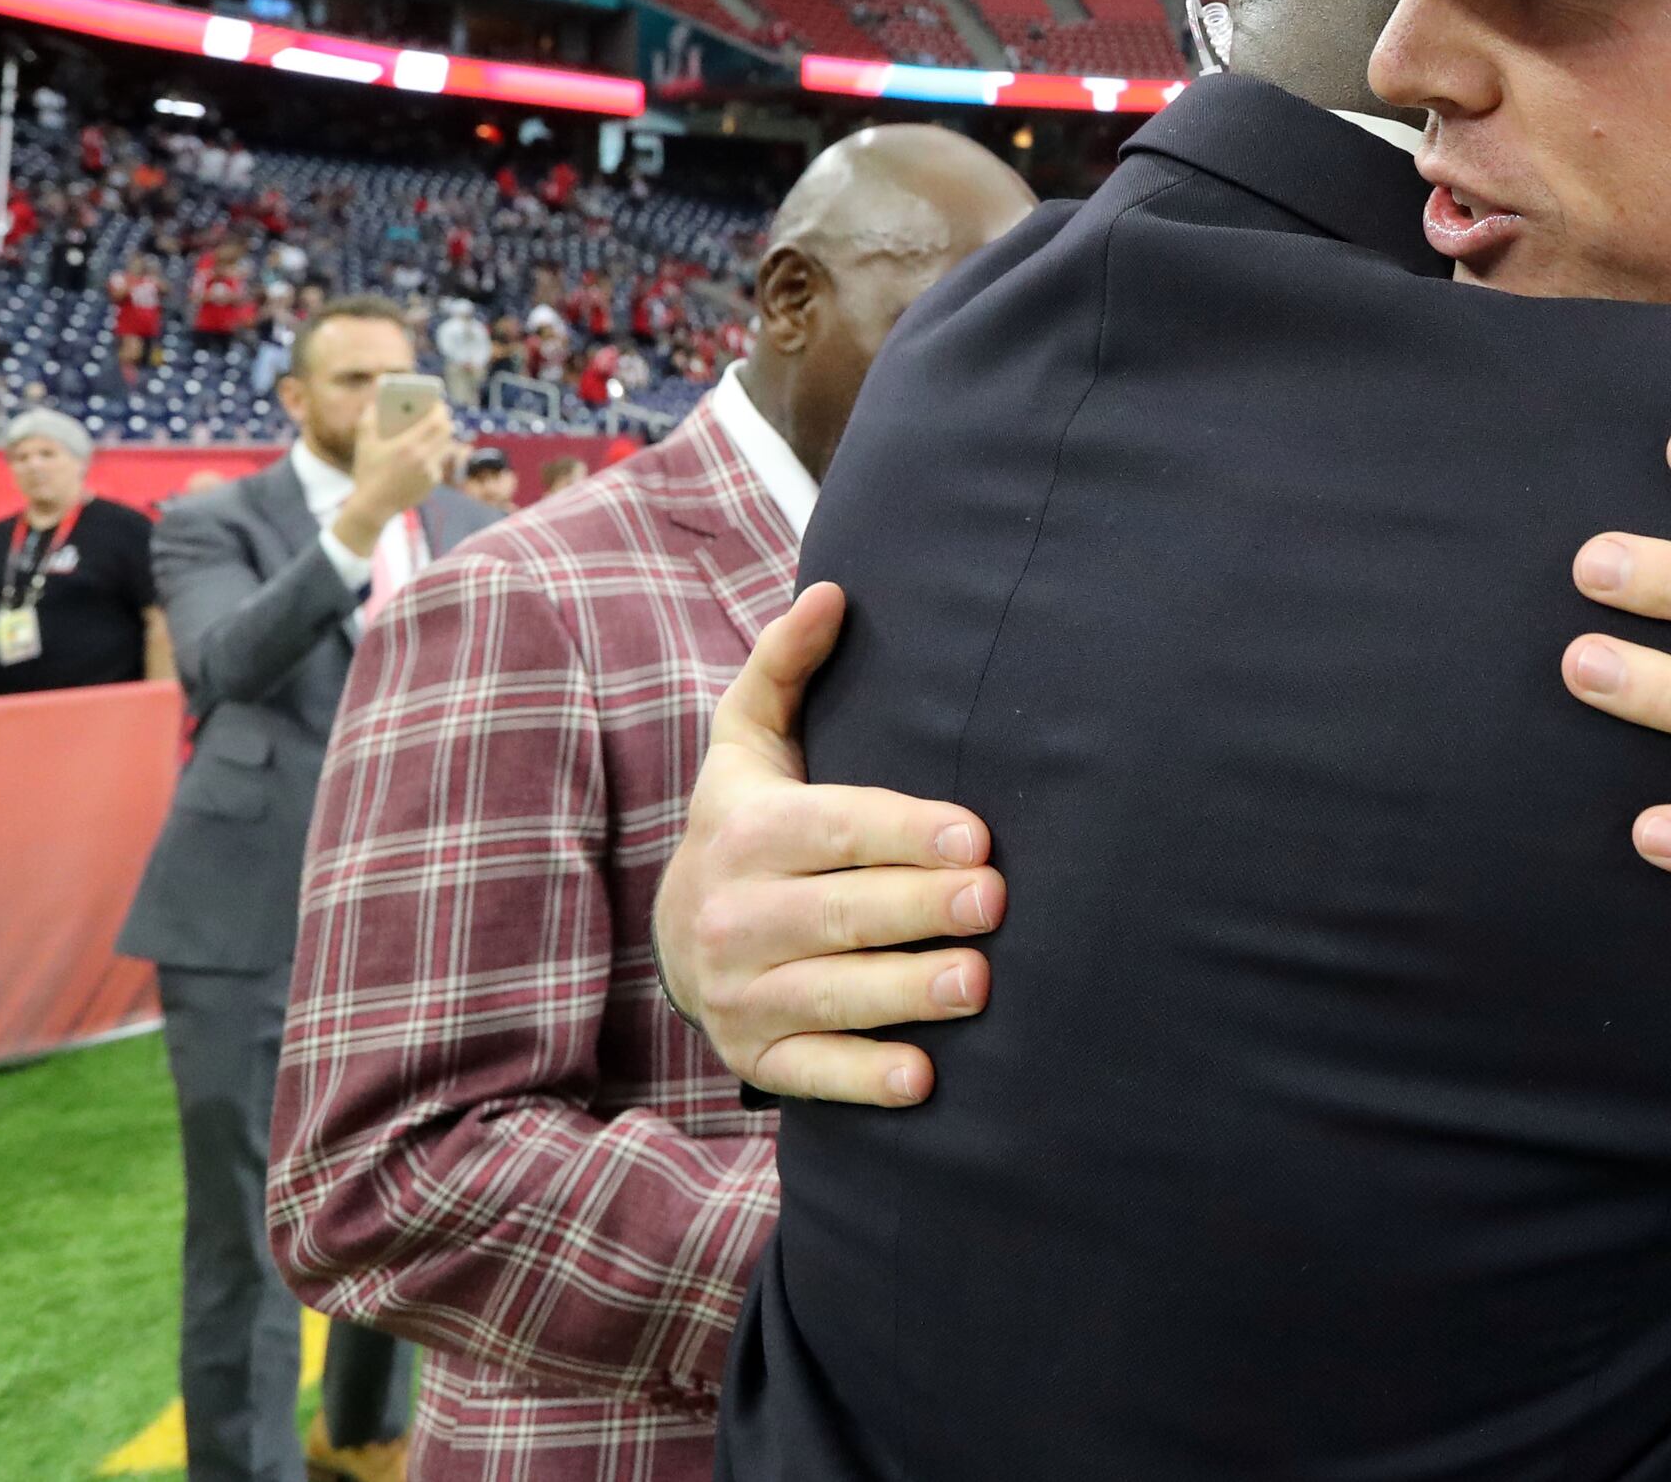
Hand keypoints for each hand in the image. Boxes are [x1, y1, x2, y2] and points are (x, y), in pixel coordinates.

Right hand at [335, 392, 453, 552]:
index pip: (437, 421)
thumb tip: (372, 404)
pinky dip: (435, 454)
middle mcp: (424, 458)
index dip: (440, 409)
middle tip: (437, 414)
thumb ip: (367, 421)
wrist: (372, 508)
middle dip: (444, 420)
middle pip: (447, 431)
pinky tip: (425, 452)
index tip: (436, 402)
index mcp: (409, 446)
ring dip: (442, 436)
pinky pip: (440, 462)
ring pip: (446, 447)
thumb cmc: (367, 474)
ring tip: (433, 430)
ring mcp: (431, 472)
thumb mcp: (364, 445)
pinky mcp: (432, 483)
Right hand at [652, 583, 1003, 1104]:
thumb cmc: (749, 821)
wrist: (675, 934)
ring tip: (977, 983)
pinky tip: (925, 1078)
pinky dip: (864, 1079)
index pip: (834, 829)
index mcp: (746, 832)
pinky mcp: (754, 1055)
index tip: (977, 839)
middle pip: (837, 913)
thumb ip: (785, 665)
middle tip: (995, 904)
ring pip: (829, 993)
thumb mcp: (748, 742)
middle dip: (917, 909)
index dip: (904, 834)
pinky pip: (810, 1073)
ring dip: (904, 993)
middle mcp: (735, 914)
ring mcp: (739, 992)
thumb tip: (834, 591)